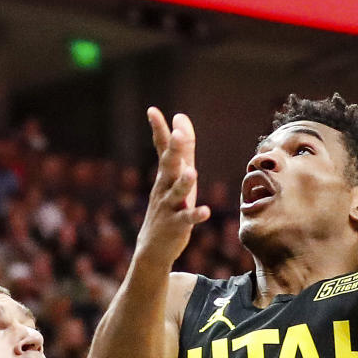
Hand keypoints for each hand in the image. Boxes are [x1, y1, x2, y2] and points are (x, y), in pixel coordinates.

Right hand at [136, 109, 210, 267]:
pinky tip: (205, 211)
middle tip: (177, 134)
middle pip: (168, 166)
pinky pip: (187, 219)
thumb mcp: (175, 175)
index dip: (158, 130)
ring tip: (192, 172)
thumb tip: (181, 116)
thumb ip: (182, 147)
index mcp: (165, 174)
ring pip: (177, 193)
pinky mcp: (177, 225)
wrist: (153, 246)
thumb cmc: (169, 205)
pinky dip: (195, 215)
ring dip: (184, 183)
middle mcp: (164, 187)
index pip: (161, 148)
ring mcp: (170, 207)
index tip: (152, 110)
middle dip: (173, 150)